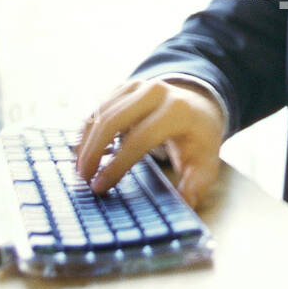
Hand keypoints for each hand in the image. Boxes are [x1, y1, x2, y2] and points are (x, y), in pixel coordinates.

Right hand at [74, 79, 225, 207]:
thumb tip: (186, 203)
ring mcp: (138, 86)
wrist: (198, 107)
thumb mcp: (207, 163)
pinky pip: (98, 108)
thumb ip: (197, 184)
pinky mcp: (124, 87)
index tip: (100, 186)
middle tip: (83, 178)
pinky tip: (84, 152)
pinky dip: (87, 130)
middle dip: (93, 151)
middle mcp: (156, 92)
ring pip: (101, 112)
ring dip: (86, 141)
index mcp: (178, 110)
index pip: (140, 138)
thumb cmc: (199, 140)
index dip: (118, 164)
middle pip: (113, 120)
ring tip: (80, 169)